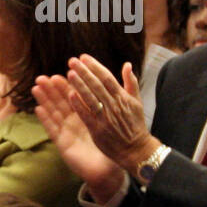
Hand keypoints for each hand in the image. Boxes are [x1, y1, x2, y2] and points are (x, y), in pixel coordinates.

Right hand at [33, 74, 123, 200]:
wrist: (108, 169)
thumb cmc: (112, 146)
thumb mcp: (114, 121)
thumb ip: (113, 102)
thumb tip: (115, 82)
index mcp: (87, 115)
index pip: (77, 97)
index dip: (70, 84)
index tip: (66, 71)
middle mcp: (75, 122)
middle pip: (62, 102)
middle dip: (52, 89)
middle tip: (43, 77)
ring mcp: (67, 132)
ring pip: (54, 112)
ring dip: (45, 100)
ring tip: (36, 87)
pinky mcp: (62, 144)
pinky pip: (53, 129)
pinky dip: (45, 119)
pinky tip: (38, 109)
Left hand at [65, 55, 157, 172]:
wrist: (136, 149)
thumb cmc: (135, 125)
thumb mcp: (137, 102)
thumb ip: (130, 83)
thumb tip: (127, 64)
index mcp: (123, 97)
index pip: (107, 77)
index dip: (94, 66)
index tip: (83, 57)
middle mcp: (114, 105)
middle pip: (97, 85)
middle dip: (84, 72)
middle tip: (72, 61)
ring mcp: (105, 117)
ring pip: (91, 98)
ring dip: (80, 85)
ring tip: (69, 73)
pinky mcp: (98, 129)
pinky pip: (87, 115)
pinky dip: (79, 105)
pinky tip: (70, 95)